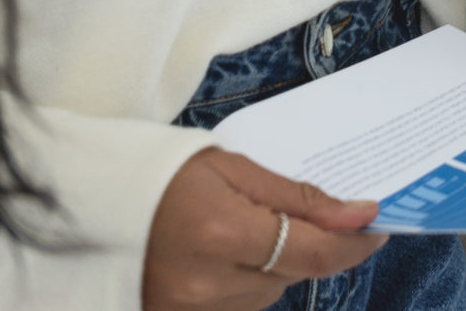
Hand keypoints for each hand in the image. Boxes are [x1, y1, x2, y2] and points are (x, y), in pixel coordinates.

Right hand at [141, 148, 382, 310]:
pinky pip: (237, 309)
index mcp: (223, 234)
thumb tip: (358, 215)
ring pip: (268, 296)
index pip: (313, 253)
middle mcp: (209, 285)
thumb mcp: (232, 169)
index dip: (354, 243)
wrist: (88, 204)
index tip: (378, 225)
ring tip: (244, 232)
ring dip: (275, 267)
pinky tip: (227, 259)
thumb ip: (297, 198)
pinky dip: (246, 285)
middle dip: (306, 245)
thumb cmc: (162, 176)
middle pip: (292, 275)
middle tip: (293, 214)